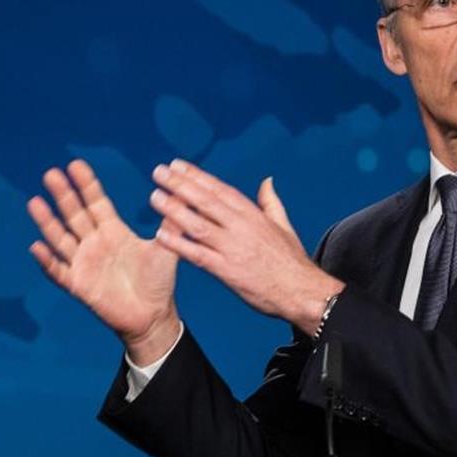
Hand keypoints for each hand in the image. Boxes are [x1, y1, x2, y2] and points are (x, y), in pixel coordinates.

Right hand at [26, 159, 180, 363]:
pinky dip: (47, 261)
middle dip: (64, 195)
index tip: (75, 164)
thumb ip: (172, 225)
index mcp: (114, 232)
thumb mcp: (166, 249)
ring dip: (48, 222)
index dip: (86, 185)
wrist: (153, 316)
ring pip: (61, 238)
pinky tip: (37, 247)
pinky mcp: (79, 285)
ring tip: (35, 202)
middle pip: (75, 215)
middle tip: (51, 173)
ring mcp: (84, 263)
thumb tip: (185, 196)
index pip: (96, 203)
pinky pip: (59, 271)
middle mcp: (95, 243)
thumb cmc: (158, 282)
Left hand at [148, 159, 343, 332]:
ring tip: (154, 197)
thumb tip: (267, 181)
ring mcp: (233, 248)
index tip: (178, 165)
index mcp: (253, 215)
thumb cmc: (293, 261)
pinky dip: (179, 244)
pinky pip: (197, 255)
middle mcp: (241, 227)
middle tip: (159, 172)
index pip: (220, 190)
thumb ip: (271, 202)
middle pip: (205, 201)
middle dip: (180, 185)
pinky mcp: (227, 271)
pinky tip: (161, 235)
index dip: (197, 176)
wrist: (302, 292)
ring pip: (198, 224)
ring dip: (174, 209)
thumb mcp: (284, 226)